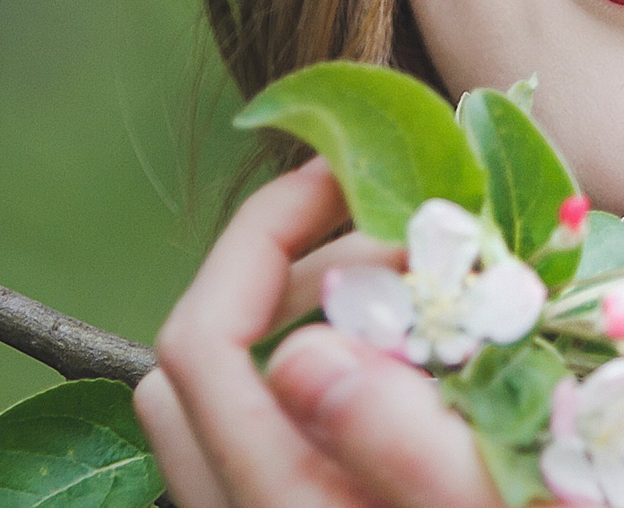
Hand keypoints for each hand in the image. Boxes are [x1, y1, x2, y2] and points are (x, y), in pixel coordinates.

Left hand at [137, 161, 515, 507]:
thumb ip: (397, 444)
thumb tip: (298, 350)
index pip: (202, 339)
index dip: (261, 233)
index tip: (351, 178)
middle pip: (197, 359)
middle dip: (286, 271)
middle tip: (402, 246)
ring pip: (232, 401)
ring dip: (309, 325)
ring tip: (422, 304)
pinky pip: (277, 441)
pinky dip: (330, 383)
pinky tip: (425, 377)